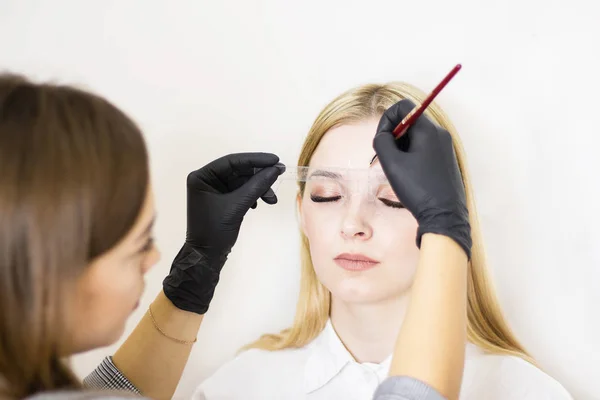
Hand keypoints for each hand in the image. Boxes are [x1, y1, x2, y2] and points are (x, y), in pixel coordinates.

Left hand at [163, 152, 284, 313]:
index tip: (275, 160)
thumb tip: (275, 170)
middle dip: (259, 176)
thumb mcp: (237, 206)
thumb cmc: (214, 231)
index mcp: (202, 177)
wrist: (206, 257)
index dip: (255, 160)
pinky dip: (252, 195)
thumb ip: (256, 186)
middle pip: (239, 171)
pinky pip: (241, 191)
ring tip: (271, 200)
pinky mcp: (222, 200)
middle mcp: (206, 180)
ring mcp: (214, 190)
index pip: (232, 162)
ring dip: (258, 188)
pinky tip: (258, 204)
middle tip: (279, 175)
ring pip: (242, 182)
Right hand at [373, 99, 471, 257]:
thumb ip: (382, 141)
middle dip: (394, 136)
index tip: (382, 141)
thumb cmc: (418, 189)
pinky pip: (425, 148)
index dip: (386, 120)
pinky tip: (409, 176)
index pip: (403, 106)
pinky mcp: (446, 160)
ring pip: (416, 136)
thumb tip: (384, 134)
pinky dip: (412, 156)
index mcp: (428, 130)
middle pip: (410, 121)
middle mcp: (440, 134)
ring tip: (398, 170)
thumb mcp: (392, 164)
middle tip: (387, 159)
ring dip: (402, 148)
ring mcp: (445, 148)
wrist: (445, 216)